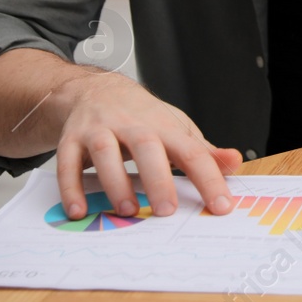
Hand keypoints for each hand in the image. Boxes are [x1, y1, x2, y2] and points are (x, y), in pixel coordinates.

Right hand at [55, 69, 241, 220]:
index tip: (222, 206)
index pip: (192, 152)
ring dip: (115, 182)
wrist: (97, 90)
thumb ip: (203, 151)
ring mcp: (100, 130)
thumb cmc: (142, 116)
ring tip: (127, 210)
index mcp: (164, 126)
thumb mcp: (177, 128)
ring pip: (105, 152)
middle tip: (167, 211)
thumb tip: (235, 162)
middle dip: (158, 179)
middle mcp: (132, 125)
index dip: (209, 178)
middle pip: (147, 147)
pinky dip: (70, 188)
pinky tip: (78, 211)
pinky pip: (66, 163)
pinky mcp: (72, 139)